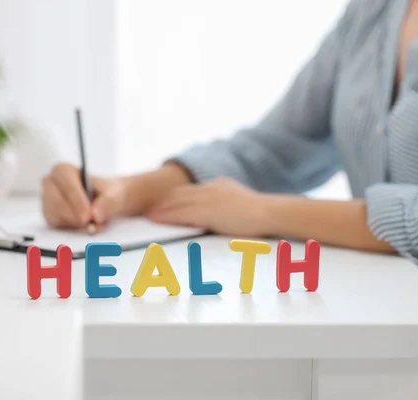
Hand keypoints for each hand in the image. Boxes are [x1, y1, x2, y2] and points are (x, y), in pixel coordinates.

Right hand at [41, 163, 135, 229]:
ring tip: (90, 223)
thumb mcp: (114, 194)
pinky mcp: (49, 214)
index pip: (66, 184)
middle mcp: (51, 183)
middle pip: (56, 201)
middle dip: (73, 215)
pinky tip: (82, 223)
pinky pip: (55, 224)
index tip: (88, 215)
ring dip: (74, 222)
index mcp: (63, 170)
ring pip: (54, 215)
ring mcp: (47, 199)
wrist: (108, 200)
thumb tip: (96, 215)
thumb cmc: (108, 192)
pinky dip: (70, 227)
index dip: (76, 200)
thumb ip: (108, 203)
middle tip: (89, 224)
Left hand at [147, 178, 268, 236]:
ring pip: (177, 203)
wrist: (269, 212)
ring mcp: (208, 200)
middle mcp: (210, 189)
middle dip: (165, 201)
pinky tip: (157, 219)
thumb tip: (223, 212)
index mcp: (219, 185)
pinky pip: (181, 214)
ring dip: (161, 209)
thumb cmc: (261, 213)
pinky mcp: (207, 213)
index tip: (166, 201)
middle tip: (150, 208)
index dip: (177, 196)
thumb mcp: (241, 201)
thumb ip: (229, 203)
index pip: (193, 190)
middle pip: (181, 194)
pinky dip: (167, 217)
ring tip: (149, 215)